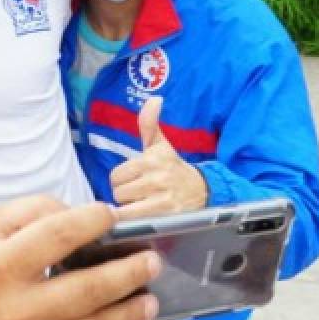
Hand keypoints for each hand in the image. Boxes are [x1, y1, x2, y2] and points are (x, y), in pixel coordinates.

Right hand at [0, 197, 159, 319]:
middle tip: (151, 262)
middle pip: (87, 291)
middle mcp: (12, 313)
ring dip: (127, 312)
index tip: (111, 215)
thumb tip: (80, 213)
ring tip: (147, 299)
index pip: (57, 237)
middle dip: (128, 273)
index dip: (91, 221)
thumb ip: (32, 211)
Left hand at [111, 97, 208, 220]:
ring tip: (144, 204)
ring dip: (130, 209)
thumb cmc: (173, 168)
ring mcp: (161, 198)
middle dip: (125, 195)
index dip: (122, 180)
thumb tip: (154, 99)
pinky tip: (144, 216)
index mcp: (152, 158)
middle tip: (140, 193)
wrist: (202, 191)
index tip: (134, 180)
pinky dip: (134, 220)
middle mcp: (156, 176)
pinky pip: (134, 220)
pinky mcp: (165, 215)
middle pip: (118, 192)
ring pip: (124, 207)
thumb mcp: (160, 145)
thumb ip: (149, 124)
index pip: (116, 176)